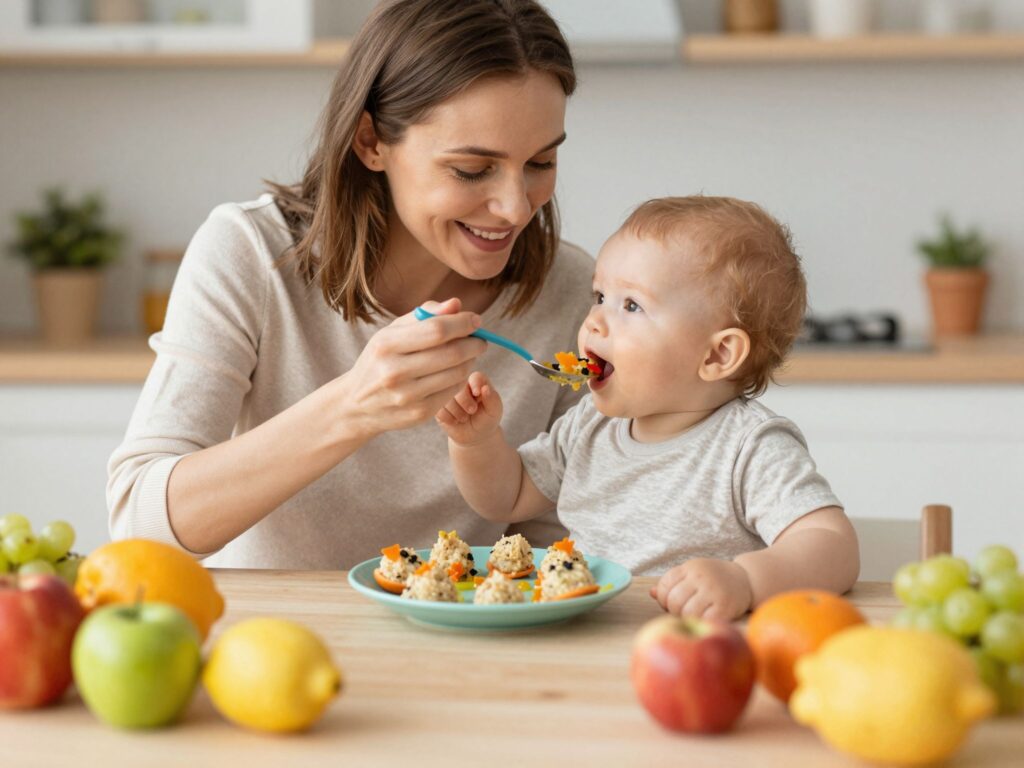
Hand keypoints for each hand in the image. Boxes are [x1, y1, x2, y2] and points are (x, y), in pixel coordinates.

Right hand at [330, 298, 486, 438]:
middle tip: (480, 339)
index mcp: (386, 345)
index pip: (437, 330)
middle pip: (452, 353)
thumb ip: (424, 315)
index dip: (462, 323)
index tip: (476, 320)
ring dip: (471, 360)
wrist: (356, 404)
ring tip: (468, 354)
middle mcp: (394, 372)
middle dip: (474, 343)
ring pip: (457, 373)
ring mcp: (407, 396)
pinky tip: (455, 371)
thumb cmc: (380, 360)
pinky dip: (461, 378)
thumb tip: (456, 304)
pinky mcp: (419, 413)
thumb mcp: (392, 332)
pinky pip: (453, 390)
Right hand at [436, 371, 503, 445]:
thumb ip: (493, 399)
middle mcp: (460, 383)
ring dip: (457, 412)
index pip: (474, 376)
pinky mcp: (437, 405)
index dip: (475, 384)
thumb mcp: (494, 411)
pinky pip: (439, 410)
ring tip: (464, 418)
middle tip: (472, 410)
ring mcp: (446, 393)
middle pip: (457, 386)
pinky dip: (448, 418)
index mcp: (476, 380)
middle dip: (465, 401)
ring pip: (446, 398)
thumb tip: (485, 388)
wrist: (475, 434)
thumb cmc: (486, 419)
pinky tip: (454, 421)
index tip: (477, 394)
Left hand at [650, 558, 752, 619]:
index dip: (664, 599)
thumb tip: (652, 593)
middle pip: (674, 601)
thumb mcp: (692, 574)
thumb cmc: (713, 579)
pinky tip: (707, 619)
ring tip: (696, 615)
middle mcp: (700, 577)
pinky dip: (703, 623)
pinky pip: (705, 621)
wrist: (746, 580)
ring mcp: (713, 591)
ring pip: (687, 613)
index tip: (672, 602)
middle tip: (684, 611)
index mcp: (689, 567)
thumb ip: (673, 582)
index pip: (664, 586)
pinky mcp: (725, 607)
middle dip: (675, 611)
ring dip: (689, 618)